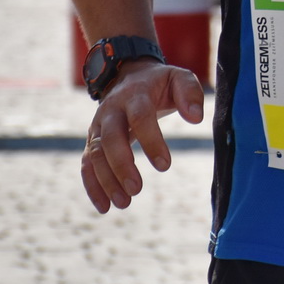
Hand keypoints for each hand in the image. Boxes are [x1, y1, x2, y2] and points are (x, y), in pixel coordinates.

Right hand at [81, 59, 205, 213]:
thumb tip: (196, 117)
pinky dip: (92, 186)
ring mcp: (98, 126)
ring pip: (96, 154)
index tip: (165, 166)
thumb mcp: (178, 78)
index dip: (151, 141)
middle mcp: (111, 110)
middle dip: (121, 165)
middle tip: (137, 189)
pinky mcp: (93, 141)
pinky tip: (104, 207)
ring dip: (106, 180)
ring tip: (124, 203)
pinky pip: (87, 164)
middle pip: (110, 138)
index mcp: (135, 94)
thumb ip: (190, 92)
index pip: (140, 117)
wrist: (128, 76)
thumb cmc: (160, 83)